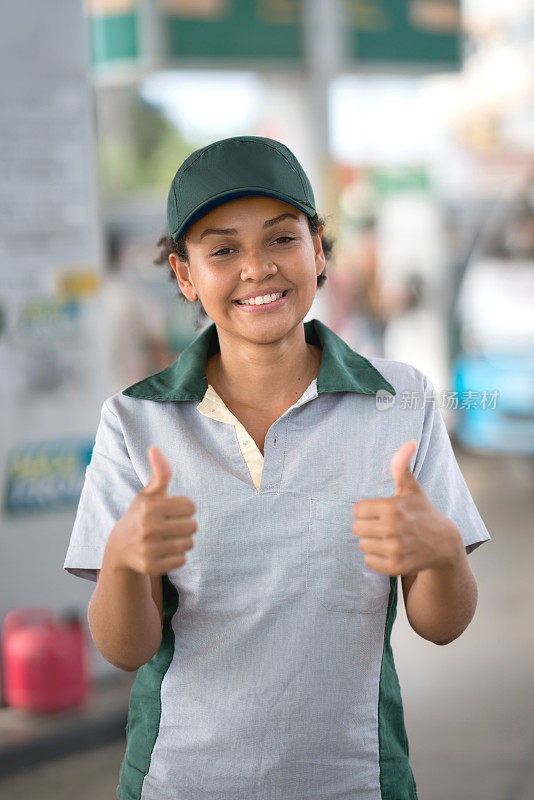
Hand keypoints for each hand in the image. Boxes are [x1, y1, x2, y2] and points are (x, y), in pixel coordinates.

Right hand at [108, 446, 196, 576]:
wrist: (119, 548)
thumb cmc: (141, 515)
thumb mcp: (148, 493)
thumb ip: (159, 472)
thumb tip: (154, 448)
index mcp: (149, 506)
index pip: (191, 505)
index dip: (184, 508)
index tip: (170, 511)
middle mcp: (147, 527)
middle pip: (193, 526)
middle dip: (185, 525)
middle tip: (169, 527)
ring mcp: (147, 549)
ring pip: (189, 543)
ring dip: (182, 541)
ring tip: (166, 539)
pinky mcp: (150, 567)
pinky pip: (182, 560)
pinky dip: (176, 557)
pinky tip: (162, 552)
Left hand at [352, 440, 460, 576]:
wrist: (444, 545)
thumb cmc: (423, 513)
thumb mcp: (412, 489)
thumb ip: (402, 466)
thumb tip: (409, 441)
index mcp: (392, 507)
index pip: (357, 509)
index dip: (367, 510)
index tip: (380, 512)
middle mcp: (392, 529)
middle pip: (357, 528)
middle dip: (368, 526)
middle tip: (384, 526)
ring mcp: (394, 549)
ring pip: (362, 545)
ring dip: (372, 542)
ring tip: (389, 539)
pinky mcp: (396, 566)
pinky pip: (368, 562)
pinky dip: (376, 558)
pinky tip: (390, 551)